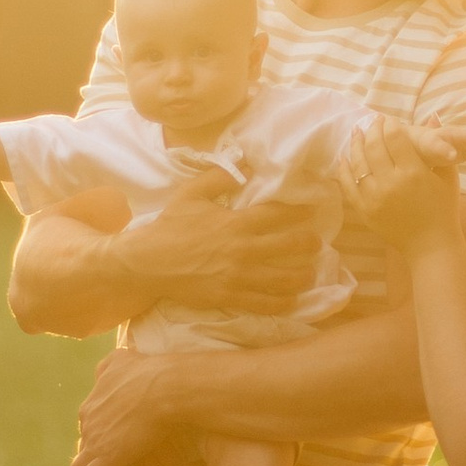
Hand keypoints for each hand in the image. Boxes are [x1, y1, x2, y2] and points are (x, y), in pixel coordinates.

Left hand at [73, 351, 180, 465]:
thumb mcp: (122, 358)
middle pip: (85, 440)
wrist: (163, 389)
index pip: (90, 419)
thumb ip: (112, 362)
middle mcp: (88, 422)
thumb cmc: (149, 372)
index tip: (114, 435)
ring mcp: (94, 442)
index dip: (101, 428)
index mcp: (93, 402)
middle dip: (94, 449)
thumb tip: (111, 363)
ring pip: (79, 463)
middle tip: (110, 458)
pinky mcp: (104, 460)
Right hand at [126, 170, 321, 314]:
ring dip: (304, 275)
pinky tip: (294, 300)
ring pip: (285, 278)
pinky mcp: (231, 297)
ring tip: (311, 273)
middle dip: (310, 244)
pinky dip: (284, 303)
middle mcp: (243, 249)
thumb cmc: (170, 227)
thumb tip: (246, 162)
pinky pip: (266, 303)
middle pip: (291, 246)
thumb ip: (219, 176)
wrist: (148, 263)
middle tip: (318, 243)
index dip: (300, 211)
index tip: (313, 210)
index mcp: (237, 222)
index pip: (279, 214)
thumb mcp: (191, 194)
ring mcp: (238, 276)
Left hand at [343, 117, 464, 254]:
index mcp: (414, 172)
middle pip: (374, 146)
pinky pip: (348, 184)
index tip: (389, 121)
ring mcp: (374, 197)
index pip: (395, 138)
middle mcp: (391, 182)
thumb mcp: (448, 176)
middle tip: (374, 122)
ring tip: (357, 133)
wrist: (430, 245)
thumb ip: (439, 148)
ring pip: (358, 163)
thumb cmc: (444, 210)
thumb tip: (433, 117)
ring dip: (356, 144)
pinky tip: (344, 158)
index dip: (390, 125)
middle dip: (373, 130)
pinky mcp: (364, 210)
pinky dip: (344, 169)